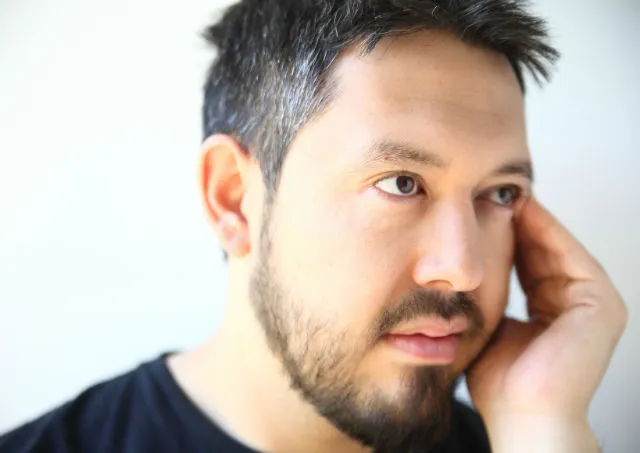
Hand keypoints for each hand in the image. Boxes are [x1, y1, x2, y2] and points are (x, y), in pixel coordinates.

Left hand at [466, 198, 626, 450]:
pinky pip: (569, 256)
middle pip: (543, 251)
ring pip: (556, 248)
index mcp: (552, 313)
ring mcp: (594, 305)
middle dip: (517, 222)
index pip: (528, 263)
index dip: (506, 235)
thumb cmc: (500, 381)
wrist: (520, 413)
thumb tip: (463, 272)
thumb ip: (489, 298)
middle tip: (491, 193)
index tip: (479, 209)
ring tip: (503, 193)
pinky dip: (546, 231)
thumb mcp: (491, 326)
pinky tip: (522, 209)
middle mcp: (576, 305)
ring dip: (531, 220)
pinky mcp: (601, 304)